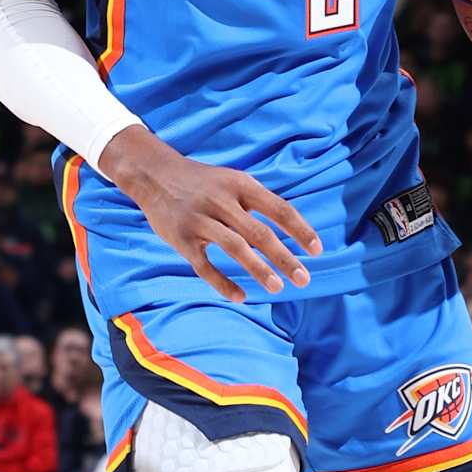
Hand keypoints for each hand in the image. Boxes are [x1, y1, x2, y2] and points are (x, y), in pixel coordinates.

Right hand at [103, 126, 320, 304]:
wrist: (154, 174)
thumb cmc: (203, 182)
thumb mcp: (233, 180)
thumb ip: (259, 201)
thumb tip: (293, 227)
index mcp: (241, 185)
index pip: (279, 209)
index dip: (300, 230)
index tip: (317, 251)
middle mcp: (222, 201)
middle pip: (260, 232)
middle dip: (285, 258)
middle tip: (304, 279)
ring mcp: (200, 220)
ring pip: (235, 248)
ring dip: (259, 269)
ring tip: (278, 288)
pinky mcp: (181, 239)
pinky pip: (204, 265)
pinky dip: (222, 283)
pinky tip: (241, 297)